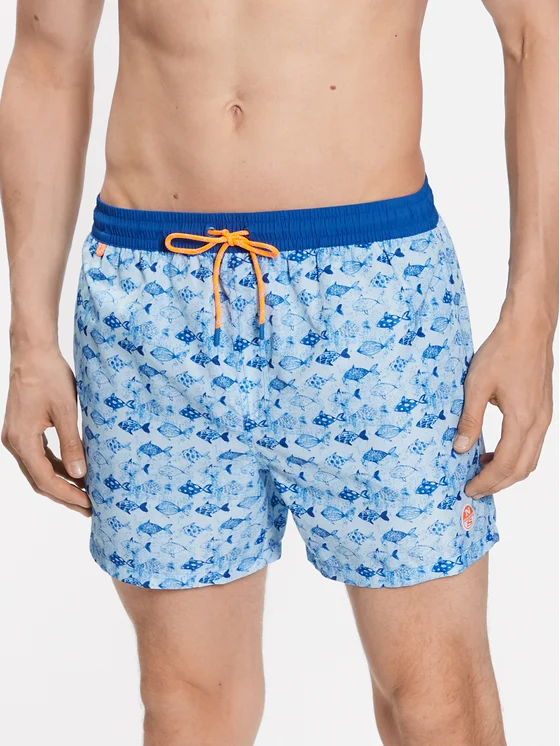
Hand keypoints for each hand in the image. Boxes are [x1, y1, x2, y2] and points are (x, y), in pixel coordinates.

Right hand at [2, 347, 90, 515]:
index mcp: (22, 441)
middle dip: (65, 495)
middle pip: (40, 480)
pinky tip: (75, 470)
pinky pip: (39, 456)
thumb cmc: (49, 376)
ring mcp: (17, 436)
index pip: (46, 480)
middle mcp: (15, 443)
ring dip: (62, 482)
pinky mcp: (23, 429)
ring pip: (39, 469)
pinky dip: (57, 466)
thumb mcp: (65, 411)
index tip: (89, 504)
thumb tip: (80, 475)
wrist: (33, 352)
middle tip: (90, 507)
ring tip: (85, 493)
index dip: (68, 495)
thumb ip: (72, 444)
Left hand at [453, 315, 553, 498]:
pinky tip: (494, 450)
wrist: (529, 328)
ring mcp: (544, 417)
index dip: (487, 481)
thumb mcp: (476, 385)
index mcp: (522, 420)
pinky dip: (515, 456)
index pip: (506, 465)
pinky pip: (532, 444)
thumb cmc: (502, 351)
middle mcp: (539, 423)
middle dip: (498, 483)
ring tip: (481, 471)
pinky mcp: (543, 409)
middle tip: (474, 488)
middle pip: (522, 469)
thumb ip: (470, 419)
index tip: (469, 489)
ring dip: (508, 471)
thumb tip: (459, 448)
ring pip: (530, 458)